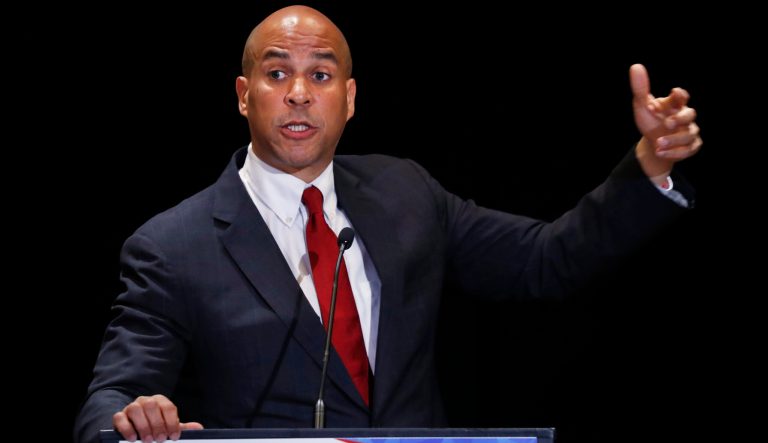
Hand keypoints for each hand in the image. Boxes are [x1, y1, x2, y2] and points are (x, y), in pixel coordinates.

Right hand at [112, 394, 202, 441]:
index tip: (174, 437)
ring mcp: (131, 407)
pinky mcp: (120, 416)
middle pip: (152, 406)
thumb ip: (182, 427)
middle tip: (160, 439)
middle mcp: (145, 401)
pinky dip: (126, 428)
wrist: (137, 428)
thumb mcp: (169, 427)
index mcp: (160, 401)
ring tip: (148, 440)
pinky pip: (120, 417)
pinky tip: (133, 438)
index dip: (172, 422)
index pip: (168, 407)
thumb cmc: (156, 426)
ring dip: (143, 426)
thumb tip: (198, 428)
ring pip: (135, 409)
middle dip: (157, 424)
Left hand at [630, 64, 701, 180]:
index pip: (682, 97)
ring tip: (658, 143)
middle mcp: (684, 117)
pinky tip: (660, 152)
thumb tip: (635, 67)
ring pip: (689, 135)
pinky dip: (675, 152)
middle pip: (690, 114)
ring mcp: (689, 132)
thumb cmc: (650, 121)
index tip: (673, 94)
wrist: (653, 144)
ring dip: (674, 140)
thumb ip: (641, 89)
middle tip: (667, 123)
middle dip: (680, 118)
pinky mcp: (690, 146)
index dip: (679, 95)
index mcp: (674, 105)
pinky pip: (689, 149)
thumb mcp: (642, 106)